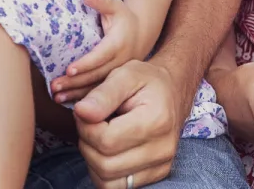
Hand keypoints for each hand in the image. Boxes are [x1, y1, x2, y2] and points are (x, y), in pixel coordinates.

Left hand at [51, 0, 142, 103]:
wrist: (142, 34)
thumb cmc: (124, 18)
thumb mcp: (116, 6)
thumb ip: (101, 0)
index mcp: (118, 44)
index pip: (100, 56)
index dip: (85, 64)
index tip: (69, 69)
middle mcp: (120, 62)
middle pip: (96, 75)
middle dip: (75, 82)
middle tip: (55, 86)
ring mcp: (118, 74)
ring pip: (96, 87)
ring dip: (76, 93)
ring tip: (57, 96)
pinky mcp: (115, 82)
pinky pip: (98, 92)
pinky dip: (82, 98)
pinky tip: (67, 101)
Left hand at [71, 59, 185, 188]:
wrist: (172, 90)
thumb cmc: (147, 80)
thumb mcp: (125, 74)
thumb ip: (102, 94)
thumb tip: (81, 112)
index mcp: (156, 120)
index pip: (106, 141)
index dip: (85, 128)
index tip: (84, 112)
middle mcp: (162, 148)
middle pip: (105, 165)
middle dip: (87, 144)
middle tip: (88, 123)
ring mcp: (161, 165)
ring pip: (108, 182)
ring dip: (93, 161)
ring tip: (97, 136)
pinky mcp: (157, 174)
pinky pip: (118, 186)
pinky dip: (104, 172)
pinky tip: (106, 150)